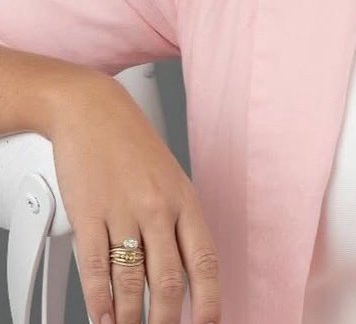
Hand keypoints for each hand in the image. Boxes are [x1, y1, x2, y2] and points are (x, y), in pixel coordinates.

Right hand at [48, 71, 220, 323]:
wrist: (93, 111)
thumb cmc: (132, 145)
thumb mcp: (170, 179)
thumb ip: (176, 223)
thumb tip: (180, 271)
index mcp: (185, 199)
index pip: (204, 260)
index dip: (209, 299)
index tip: (209, 323)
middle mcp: (158, 208)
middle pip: (169, 278)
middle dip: (167, 319)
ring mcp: (123, 212)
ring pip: (132, 281)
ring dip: (131, 317)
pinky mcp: (89, 214)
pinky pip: (96, 267)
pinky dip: (99, 301)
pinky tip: (102, 317)